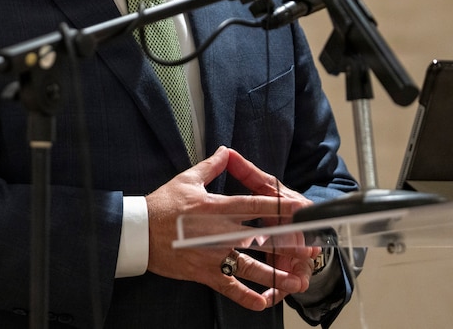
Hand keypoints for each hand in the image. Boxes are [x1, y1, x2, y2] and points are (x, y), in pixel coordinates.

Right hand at [144, 146, 319, 310]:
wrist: (139, 232)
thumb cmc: (162, 204)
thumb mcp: (187, 179)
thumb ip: (212, 166)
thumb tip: (226, 150)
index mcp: (218, 207)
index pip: (255, 205)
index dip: (281, 206)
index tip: (302, 209)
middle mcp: (221, 232)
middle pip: (262, 238)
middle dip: (290, 245)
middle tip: (313, 250)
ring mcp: (214, 255)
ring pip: (252, 267)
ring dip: (278, 275)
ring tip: (298, 281)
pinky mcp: (205, 273)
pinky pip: (231, 288)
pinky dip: (248, 297)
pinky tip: (264, 301)